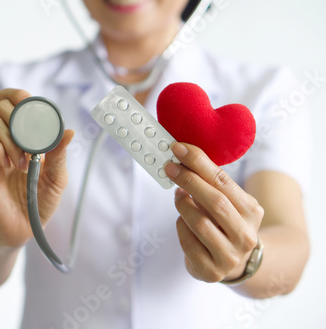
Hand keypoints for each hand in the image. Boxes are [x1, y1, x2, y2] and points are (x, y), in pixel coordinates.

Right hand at [0, 89, 73, 249]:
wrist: (23, 228)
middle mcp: (9, 140)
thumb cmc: (40, 202)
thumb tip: (69, 131)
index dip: (19, 95)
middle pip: (2, 107)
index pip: (18, 104)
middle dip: (16, 116)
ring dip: (10, 140)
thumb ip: (60, 155)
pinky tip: (7, 165)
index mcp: (29, 138)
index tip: (26, 100)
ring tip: (22, 164)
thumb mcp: (57, 179)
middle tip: (29, 142)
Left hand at [164, 142, 263, 282]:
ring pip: (200, 223)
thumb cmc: (224, 224)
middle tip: (170, 167)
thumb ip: (210, 184)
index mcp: (252, 211)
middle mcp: (246, 235)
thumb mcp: (226, 203)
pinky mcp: (212, 271)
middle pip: (215, 201)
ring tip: (178, 196)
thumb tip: (181, 158)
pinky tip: (182, 221)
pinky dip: (181, 227)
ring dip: (183, 205)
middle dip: (189, 180)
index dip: (199, 163)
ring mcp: (230, 256)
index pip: (224, 181)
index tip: (179, 149)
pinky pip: (189, 242)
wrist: (233, 263)